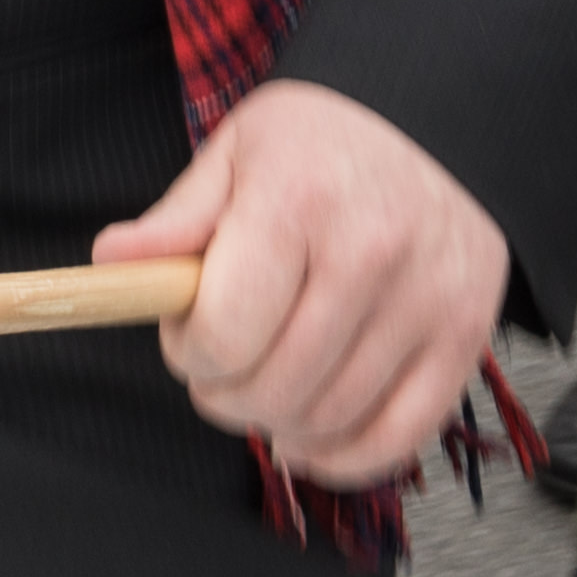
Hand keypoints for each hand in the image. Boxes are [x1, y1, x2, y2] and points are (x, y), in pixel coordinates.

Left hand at [94, 78, 506, 484]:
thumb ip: (177, 219)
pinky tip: (309, 437)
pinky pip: (398, 438)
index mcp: (299, 200)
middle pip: (272, 387)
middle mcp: (371, 253)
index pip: (223, 332)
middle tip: (218, 364)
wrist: (436, 119)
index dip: (187, 352)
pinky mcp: (465, 337)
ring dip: (277, 423)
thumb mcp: (238, 150)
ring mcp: (427, 301)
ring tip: (262, 388)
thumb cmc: (324, 138)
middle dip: (223, 393)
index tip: (185, 332)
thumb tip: (111, 264)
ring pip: (328, 418)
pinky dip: (343, 456)